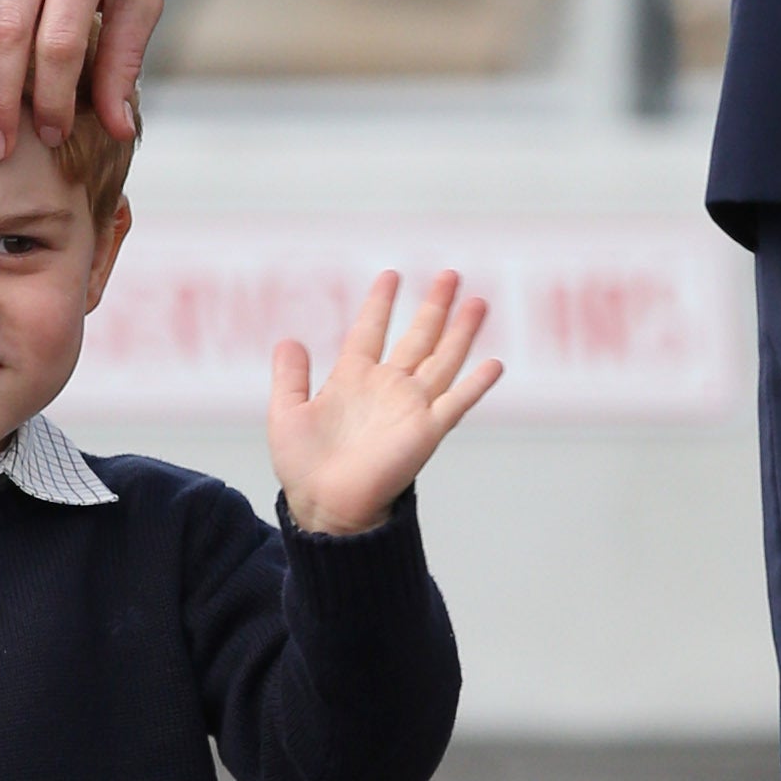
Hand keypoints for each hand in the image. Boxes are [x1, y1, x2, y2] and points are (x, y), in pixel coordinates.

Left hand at [269, 270, 500, 537]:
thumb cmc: (303, 467)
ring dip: (461, 332)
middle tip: (450, 274)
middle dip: (434, 306)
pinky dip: (475, 384)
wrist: (325, 506)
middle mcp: (387, 388)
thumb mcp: (286, 413)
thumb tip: (290, 340)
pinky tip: (494, 363)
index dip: (381, 303)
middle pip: (417, 337)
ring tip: (478, 302)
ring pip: (442, 360)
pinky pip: (456, 402)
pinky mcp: (426, 431)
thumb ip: (289, 376)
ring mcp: (409, 408)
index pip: (370, 330)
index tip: (392, 275)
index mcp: (352, 379)